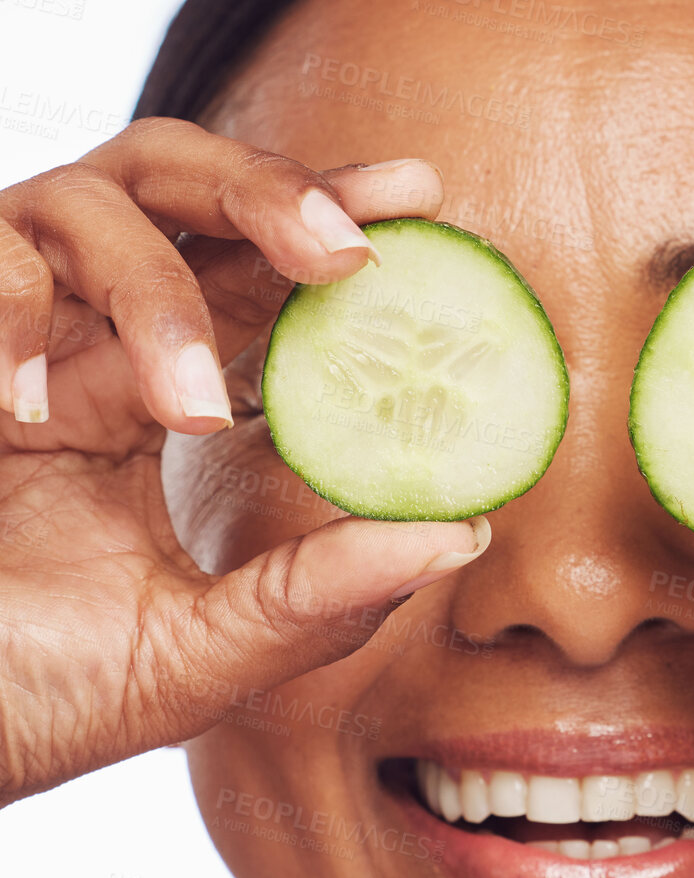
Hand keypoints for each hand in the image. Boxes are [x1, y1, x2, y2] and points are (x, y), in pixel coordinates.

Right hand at [0, 119, 487, 803]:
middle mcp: (79, 339)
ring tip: (190, 410)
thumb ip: (319, 595)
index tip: (424, 197)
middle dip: (268, 189)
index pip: (252, 275)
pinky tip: (31, 417)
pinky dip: (16, 315)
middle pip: (175, 181)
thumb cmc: (36, 696)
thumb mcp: (198, 654)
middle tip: (351, 247)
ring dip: (155, 291)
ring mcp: (1, 336)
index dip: (332, 224)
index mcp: (147, 394)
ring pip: (81, 200)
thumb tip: (463, 535)